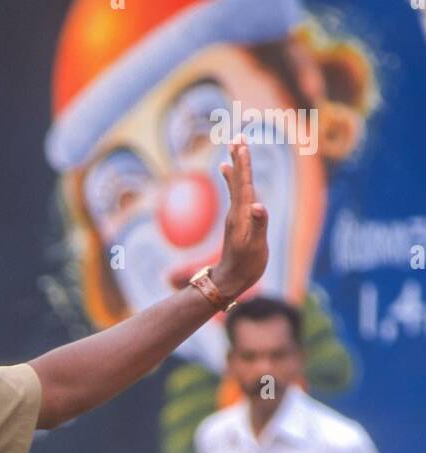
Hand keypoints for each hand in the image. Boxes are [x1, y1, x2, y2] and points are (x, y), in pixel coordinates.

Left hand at [212, 140, 268, 301]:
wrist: (231, 280)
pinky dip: (233, 181)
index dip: (244, 164)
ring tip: (234, 148)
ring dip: (236, 165)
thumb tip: (259, 206)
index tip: (242, 144)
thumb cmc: (246, 265)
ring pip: (236, 185)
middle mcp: (236, 212)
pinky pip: (235, 194)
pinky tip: (228, 173)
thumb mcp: (257, 247)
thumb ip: (259, 225)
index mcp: (242, 215)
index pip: (244, 184)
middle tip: (237, 136)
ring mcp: (235, 216)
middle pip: (238, 179)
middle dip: (239, 158)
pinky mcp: (236, 221)